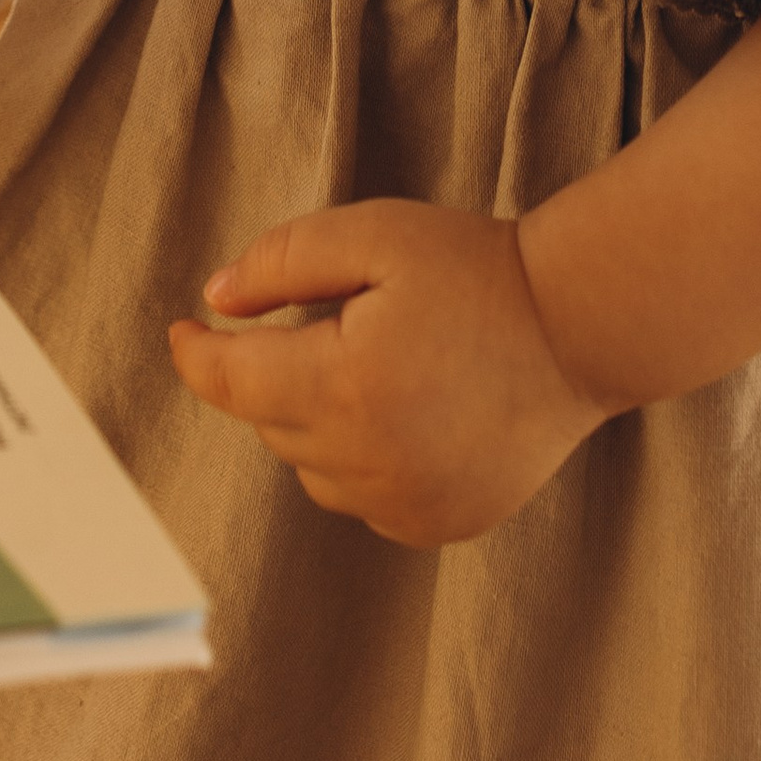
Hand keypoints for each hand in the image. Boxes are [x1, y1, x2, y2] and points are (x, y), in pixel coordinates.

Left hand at [167, 200, 608, 546]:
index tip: (181, 331)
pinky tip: (408, 410)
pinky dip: (362, 460)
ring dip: (317, 419)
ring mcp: (405, 504)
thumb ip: (283, 262)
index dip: (196, 355)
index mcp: (345, 384)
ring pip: (312, 468)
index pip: (232, 384)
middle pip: (271, 423)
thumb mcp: (373, 235)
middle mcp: (368, 461)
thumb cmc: (475, 269)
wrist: (579, 327)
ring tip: (381, 362)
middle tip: (342, 316)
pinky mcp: (437, 525)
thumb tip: (215, 302)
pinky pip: (362, 499)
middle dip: (278, 372)